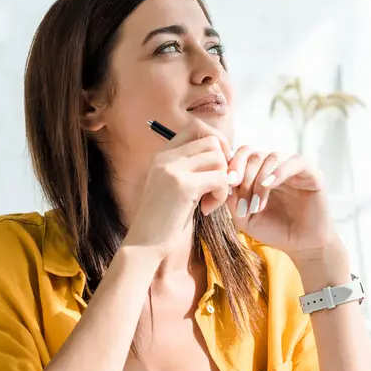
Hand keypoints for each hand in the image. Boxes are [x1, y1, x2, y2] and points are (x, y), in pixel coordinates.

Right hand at [123, 119, 232, 259]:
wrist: (144, 244)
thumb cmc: (164, 220)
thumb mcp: (175, 186)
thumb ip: (193, 168)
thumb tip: (226, 153)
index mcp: (163, 154)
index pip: (196, 126)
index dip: (216, 140)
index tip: (219, 165)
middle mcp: (166, 157)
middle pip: (212, 141)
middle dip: (224, 163)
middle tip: (218, 185)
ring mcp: (173, 170)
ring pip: (218, 158)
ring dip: (223, 181)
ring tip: (211, 200)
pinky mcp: (183, 186)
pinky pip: (220, 179)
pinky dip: (221, 195)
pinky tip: (207, 209)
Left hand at [226, 148, 337, 257]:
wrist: (301, 246)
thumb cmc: (274, 231)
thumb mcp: (245, 217)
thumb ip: (233, 198)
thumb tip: (225, 180)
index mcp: (260, 172)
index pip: (243, 155)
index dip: (232, 165)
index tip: (226, 183)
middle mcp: (276, 166)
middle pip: (254, 155)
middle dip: (244, 176)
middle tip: (241, 200)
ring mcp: (294, 168)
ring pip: (271, 157)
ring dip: (259, 180)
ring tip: (257, 205)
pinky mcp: (311, 173)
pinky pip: (294, 162)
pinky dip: (278, 172)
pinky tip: (269, 186)